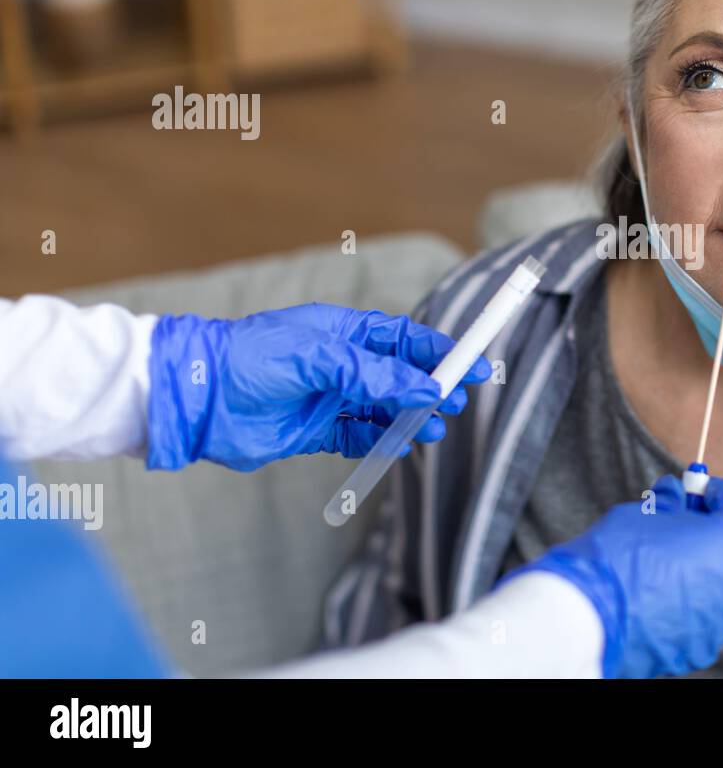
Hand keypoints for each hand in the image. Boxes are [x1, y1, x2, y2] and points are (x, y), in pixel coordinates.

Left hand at [146, 303, 491, 471]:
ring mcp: (330, 398)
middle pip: (401, 375)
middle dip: (432, 387)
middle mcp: (340, 364)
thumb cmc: (250, 359)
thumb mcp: (317, 356)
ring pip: (385, 409)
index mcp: (343, 333)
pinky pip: (360, 437)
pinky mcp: (316, 432)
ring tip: (433, 429)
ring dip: (410, 417)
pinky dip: (382, 441)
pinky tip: (400, 444)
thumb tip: (423, 388)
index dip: (439, 351)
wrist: (197, 398)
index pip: (403, 339)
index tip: (471, 363)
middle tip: (457, 402)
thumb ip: (372, 373)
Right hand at [505, 474, 722, 677]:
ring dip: (713, 567)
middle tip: (702, 522)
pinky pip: (708, 615)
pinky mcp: (700, 646)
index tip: (701, 492)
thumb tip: (679, 496)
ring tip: (670, 558)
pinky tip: (659, 592)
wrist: (588, 616)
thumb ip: (674, 504)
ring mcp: (721, 621)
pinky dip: (694, 599)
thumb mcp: (647, 511)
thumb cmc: (618, 555)